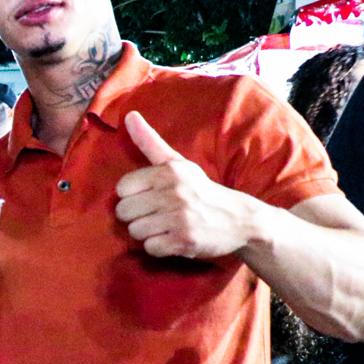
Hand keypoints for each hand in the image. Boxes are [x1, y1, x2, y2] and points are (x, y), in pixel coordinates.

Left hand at [113, 111, 260, 257]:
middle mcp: (175, 193)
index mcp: (170, 172)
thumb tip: (128, 115)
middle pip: (123, 212)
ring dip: (147, 233)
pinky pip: (150, 248)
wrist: (241, 219)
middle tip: (157, 214)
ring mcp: (180, 218)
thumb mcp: (178, 163)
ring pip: (134, 231)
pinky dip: (159, 247)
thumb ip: (150, 142)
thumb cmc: (201, 189)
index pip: (122, 188)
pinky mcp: (185, 241)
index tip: (149, 196)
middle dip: (136, 216)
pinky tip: (173, 238)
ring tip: (166, 226)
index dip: (131, 196)